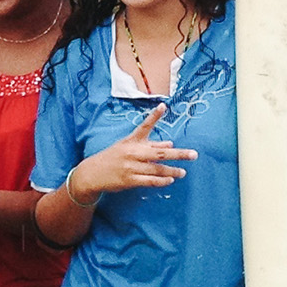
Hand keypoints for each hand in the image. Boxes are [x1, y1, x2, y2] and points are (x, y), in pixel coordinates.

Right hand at [72, 105, 195, 195]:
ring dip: (172, 171)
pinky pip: (150, 181)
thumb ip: (149, 145)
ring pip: (157, 169)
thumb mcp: (127, 146)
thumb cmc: (113, 157)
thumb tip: (170, 144)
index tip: (163, 106)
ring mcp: (132, 167)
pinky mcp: (130, 180)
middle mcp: (133, 152)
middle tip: (194, 154)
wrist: (93, 173)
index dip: (154, 116)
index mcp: (132, 141)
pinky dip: (161, 181)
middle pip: (160, 153)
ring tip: (183, 172)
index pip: (145, 126)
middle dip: (178, 154)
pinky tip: (170, 180)